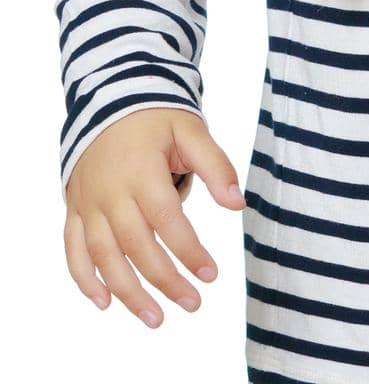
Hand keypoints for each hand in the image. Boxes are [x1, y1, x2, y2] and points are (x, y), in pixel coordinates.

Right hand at [62, 108, 246, 327]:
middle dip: (165, 280)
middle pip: (137, 246)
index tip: (211, 274)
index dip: (189, 250)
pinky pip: (74, 252)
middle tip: (193, 303)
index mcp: (142, 172)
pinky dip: (85, 280)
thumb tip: (238, 204)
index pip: (168, 220)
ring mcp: (88, 205)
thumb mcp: (192, 131)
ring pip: (104, 257)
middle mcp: (111, 193)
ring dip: (128, 292)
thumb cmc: (158, 121)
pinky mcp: (75, 212)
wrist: (109, 105)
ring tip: (154, 318)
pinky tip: (105, 302)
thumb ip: (217, 167)